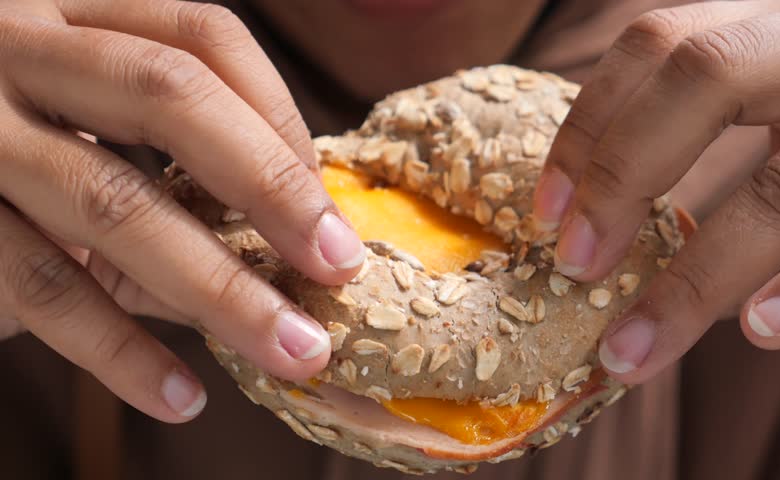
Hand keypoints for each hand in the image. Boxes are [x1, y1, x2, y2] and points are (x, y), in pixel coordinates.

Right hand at [0, 0, 364, 421]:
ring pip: (112, 200)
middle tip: (339, 265)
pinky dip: (120, 350)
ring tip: (291, 350)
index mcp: (73, 20)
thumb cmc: (16, 161)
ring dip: (222, 290)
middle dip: (270, 186)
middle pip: (169, 94)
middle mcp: (16, 52)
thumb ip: (172, 177)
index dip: (280, 116)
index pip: (203, 38)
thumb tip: (291, 250)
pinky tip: (181, 396)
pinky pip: (44, 287)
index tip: (324, 201)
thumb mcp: (86, 136)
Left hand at [533, 0, 779, 382]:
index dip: (589, 124)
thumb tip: (587, 227)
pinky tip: (760, 328)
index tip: (547, 213)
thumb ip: (698, 140)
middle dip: (624, 174)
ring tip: (635, 346)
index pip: (660, 44)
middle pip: (711, 73)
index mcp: (779, 29)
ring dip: (698, 278)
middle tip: (575, 265)